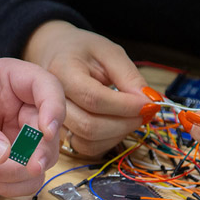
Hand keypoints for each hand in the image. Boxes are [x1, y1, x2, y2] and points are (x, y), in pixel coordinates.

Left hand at [0, 58, 64, 199]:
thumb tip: (3, 152)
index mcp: (6, 84)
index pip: (45, 86)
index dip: (53, 106)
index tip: (46, 129)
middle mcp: (19, 110)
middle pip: (51, 129)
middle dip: (39, 151)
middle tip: (27, 165)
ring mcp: (18, 141)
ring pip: (44, 158)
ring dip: (20, 172)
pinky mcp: (14, 168)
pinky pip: (30, 181)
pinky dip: (13, 186)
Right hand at [23, 21, 150, 157]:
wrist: (55, 55)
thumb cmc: (81, 51)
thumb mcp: (108, 52)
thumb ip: (128, 76)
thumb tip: (148, 101)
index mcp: (61, 72)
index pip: (94, 98)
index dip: (125, 105)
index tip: (148, 103)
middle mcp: (51, 101)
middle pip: (90, 126)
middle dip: (125, 123)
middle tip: (145, 112)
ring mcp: (53, 121)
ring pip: (88, 142)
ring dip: (118, 134)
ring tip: (131, 116)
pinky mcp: (61, 135)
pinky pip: (86, 149)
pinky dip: (108, 142)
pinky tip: (117, 125)